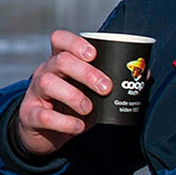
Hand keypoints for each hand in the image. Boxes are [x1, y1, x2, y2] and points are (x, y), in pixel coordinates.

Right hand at [14, 30, 116, 156]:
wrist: (43, 134)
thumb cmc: (70, 108)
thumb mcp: (88, 92)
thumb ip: (110, 83)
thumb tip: (145, 73)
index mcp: (59, 62)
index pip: (60, 40)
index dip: (75, 43)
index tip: (94, 54)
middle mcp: (45, 72)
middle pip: (61, 61)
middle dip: (86, 72)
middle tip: (105, 88)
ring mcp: (35, 93)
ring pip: (49, 83)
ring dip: (74, 95)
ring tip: (89, 109)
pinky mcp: (30, 115)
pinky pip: (44, 115)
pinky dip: (64, 122)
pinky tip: (78, 126)